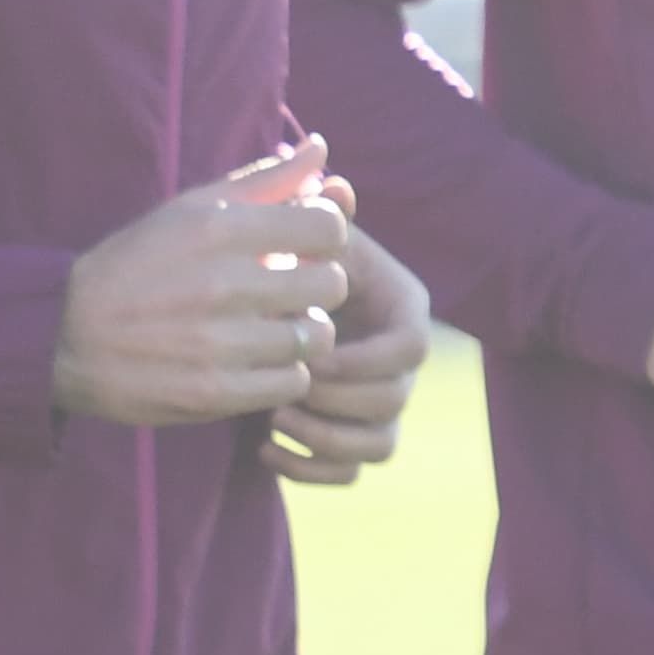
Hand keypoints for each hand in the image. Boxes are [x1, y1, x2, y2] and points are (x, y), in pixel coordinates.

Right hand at [53, 144, 354, 428]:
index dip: (326, 238)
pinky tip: (252, 361)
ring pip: (317, 337)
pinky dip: (281, 373)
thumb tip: (321, 148)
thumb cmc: (132, 266)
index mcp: (216, 229)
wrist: (61, 337)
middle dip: (316, 287)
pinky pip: (292, 382)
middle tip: (287, 293)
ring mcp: (218, 342)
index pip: (328, 228)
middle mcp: (221, 284)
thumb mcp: (186, 211)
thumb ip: (261, 181)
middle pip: (332, 284)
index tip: (302, 248)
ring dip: (300, 334)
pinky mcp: (214, 392)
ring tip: (267, 330)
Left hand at [268, 177, 427, 488]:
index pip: (412, 347)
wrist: (240, 302)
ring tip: (272, 418)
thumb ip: (310, 209)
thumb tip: (332, 180)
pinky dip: (310, 470)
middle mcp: (395, 361)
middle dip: (338, 399)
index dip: (364, 358)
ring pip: (379, 445)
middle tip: (282, 388)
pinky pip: (349, 473)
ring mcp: (375, 402)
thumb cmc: (272, 258)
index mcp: (399, 309)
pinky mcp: (346, 435)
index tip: (310, 352)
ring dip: (328, 438)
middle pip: (395, 399)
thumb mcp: (287, 231)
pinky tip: (263, 448)